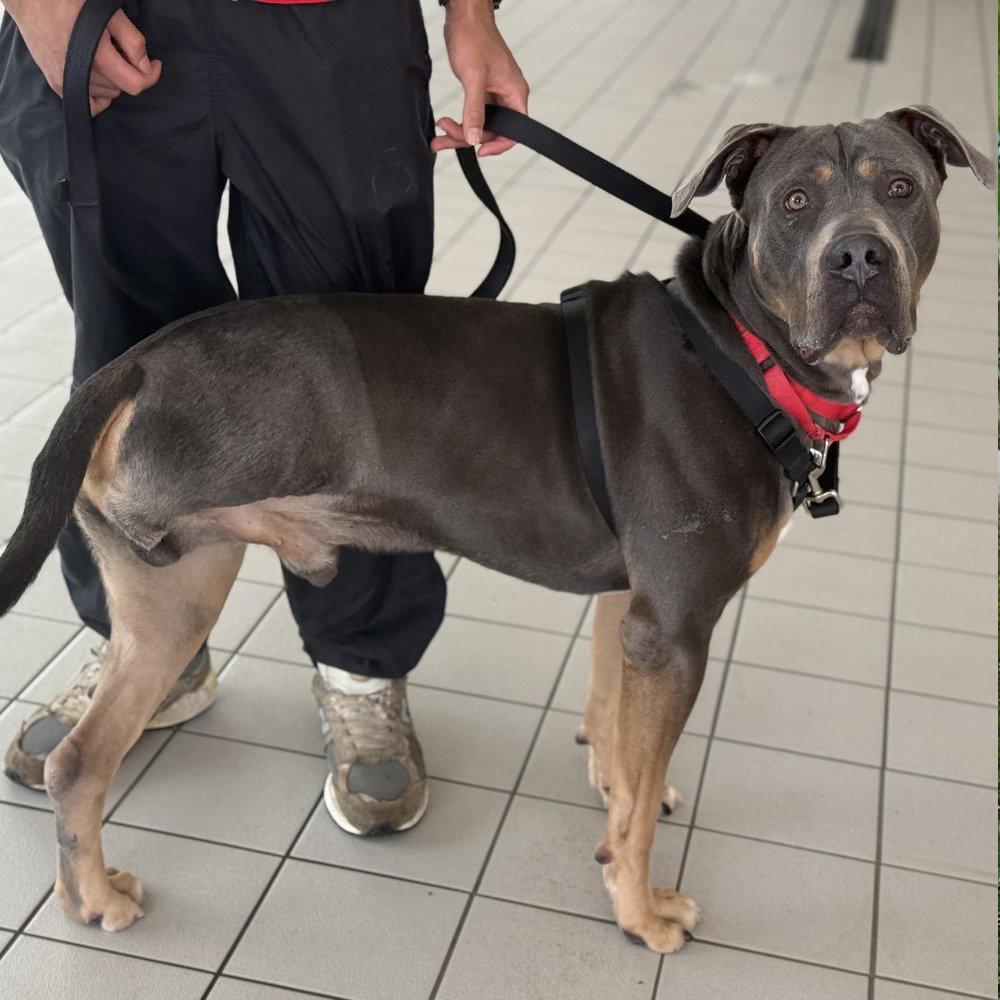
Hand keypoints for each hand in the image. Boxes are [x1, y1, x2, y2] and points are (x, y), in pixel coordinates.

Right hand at [4, 0, 159, 114]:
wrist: (29, 1)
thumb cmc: (67, 1)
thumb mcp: (107, 13)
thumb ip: (131, 40)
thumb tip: (147, 65)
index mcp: (96, 57)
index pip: (135, 84)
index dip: (151, 75)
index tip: (156, 64)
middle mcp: (81, 74)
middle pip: (122, 88)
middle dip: (129, 70)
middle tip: (121, 49)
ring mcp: (67, 82)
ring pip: (109, 94)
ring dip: (114, 79)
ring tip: (104, 55)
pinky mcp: (58, 85)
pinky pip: (91, 103)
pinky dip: (100, 95)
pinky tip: (99, 76)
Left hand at [431, 0, 527, 156]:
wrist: (464, 18)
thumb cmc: (475, 37)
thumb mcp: (474, 77)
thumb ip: (475, 110)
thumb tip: (474, 137)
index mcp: (515, 93)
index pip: (514, 132)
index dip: (497, 145)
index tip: (479, 151)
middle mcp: (507, 97)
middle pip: (491, 131)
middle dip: (468, 136)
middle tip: (446, 134)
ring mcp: (494, 96)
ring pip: (479, 125)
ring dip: (459, 131)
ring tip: (440, 130)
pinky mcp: (481, 93)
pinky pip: (472, 114)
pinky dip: (458, 121)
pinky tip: (444, 123)